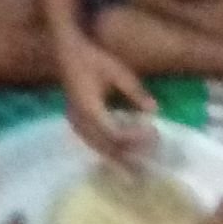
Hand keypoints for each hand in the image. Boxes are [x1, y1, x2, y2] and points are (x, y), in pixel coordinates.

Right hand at [57, 34, 158, 155]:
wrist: (67, 53)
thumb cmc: (93, 60)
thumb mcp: (118, 72)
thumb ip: (135, 92)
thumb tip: (155, 110)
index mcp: (89, 108)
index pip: (114, 132)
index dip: (135, 137)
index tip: (154, 132)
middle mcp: (79, 120)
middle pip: (105, 147)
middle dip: (127, 156)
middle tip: (148, 163)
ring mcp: (75, 123)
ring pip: (98, 148)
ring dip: (117, 158)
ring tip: (135, 170)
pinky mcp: (76, 123)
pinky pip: (92, 143)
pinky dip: (108, 150)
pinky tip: (120, 156)